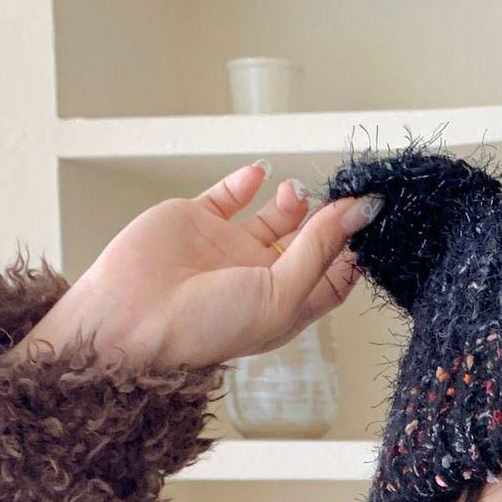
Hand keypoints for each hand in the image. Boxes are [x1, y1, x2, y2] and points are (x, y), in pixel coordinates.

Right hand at [5, 163, 381, 371]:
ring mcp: (227, 249)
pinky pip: (229, 194)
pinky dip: (248, 181)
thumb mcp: (282, 294)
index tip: (367, 222)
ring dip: (294, 201)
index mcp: (283, 308)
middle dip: (328, 221)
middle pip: (308, 244)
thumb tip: (359, 212)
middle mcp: (258, 279)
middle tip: (342, 198)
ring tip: (296, 194)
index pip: (331, 279)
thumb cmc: (206, 327)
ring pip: (274, 217)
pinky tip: (261, 175)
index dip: (351, 251)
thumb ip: (321, 249)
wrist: (134, 319)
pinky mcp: (196, 221)